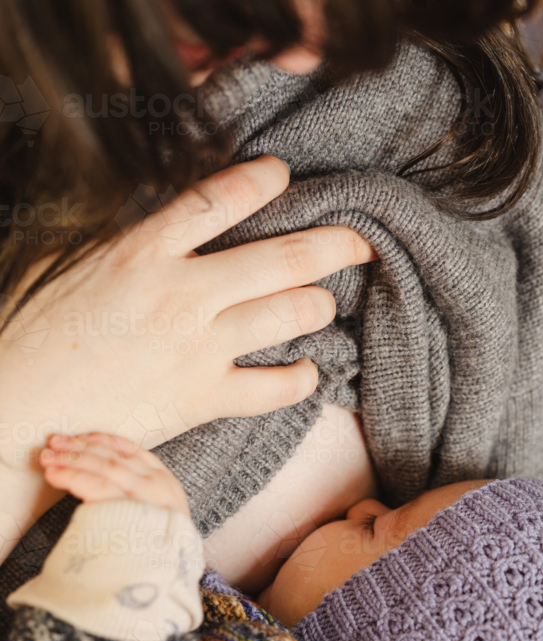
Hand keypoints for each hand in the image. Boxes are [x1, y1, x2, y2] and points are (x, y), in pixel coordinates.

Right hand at [0, 155, 375, 556]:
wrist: (14, 417)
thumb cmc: (29, 336)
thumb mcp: (63, 265)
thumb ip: (122, 241)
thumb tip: (162, 215)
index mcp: (140, 252)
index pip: (219, 200)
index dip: (262, 180)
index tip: (283, 174)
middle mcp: (181, 295)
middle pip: (284, 258)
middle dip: (336, 245)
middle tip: (360, 243)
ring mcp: (198, 349)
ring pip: (291, 314)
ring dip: (320, 304)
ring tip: (324, 301)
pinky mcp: (203, 398)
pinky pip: (275, 388)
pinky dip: (302, 378)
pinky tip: (309, 370)